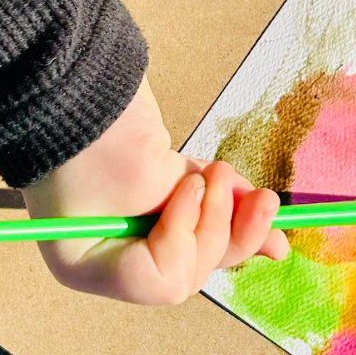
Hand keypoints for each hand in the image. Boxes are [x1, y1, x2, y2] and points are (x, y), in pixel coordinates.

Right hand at [22, 75, 288, 303]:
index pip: (160, 281)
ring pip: (204, 242)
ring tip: (255, 191)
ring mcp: (136, 223)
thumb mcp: (147, 180)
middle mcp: (112, 252)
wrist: (75, 73)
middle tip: (219, 179)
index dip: (185, 240)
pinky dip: (232, 203)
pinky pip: (204, 213)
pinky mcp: (158, 194)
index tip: (187, 187)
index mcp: (89, 262)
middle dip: (218, 226)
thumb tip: (280, 250)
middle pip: (189, 265)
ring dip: (233, 215)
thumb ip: (212, 214)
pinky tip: (259, 198)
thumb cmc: (95, 133)